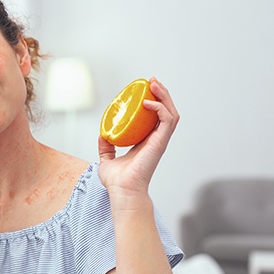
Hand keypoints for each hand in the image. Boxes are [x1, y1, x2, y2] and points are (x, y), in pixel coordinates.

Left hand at [98, 77, 179, 196]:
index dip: (153, 102)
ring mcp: (159, 141)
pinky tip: (148, 102)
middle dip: (161, 94)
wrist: (122, 191)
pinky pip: (166, 121)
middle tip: (151, 82)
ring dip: (165, 96)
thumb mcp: (107, 159)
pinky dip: (160, 108)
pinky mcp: (160, 143)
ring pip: (171, 113)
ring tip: (154, 84)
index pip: (154, 118)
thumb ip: (106, 147)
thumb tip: (103, 134)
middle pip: (166, 112)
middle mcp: (155, 140)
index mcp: (146, 142)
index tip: (144, 90)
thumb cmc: (117, 181)